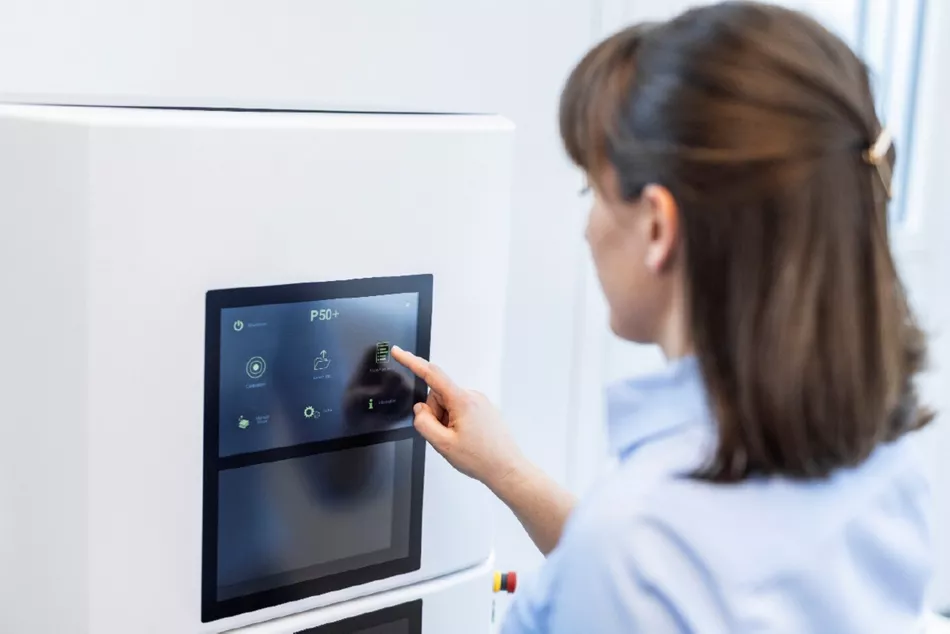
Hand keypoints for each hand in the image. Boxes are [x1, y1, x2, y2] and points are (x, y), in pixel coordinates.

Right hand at [391, 346, 523, 489]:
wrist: (507, 468)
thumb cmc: (481, 459)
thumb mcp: (443, 444)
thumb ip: (424, 423)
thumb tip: (420, 410)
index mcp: (462, 400)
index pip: (431, 374)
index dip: (411, 362)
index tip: (398, 352)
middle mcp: (473, 396)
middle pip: (438, 395)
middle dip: (435, 414)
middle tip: (446, 436)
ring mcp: (480, 402)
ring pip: (448, 404)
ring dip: (446, 420)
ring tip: (459, 439)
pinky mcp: (484, 409)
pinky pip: (460, 409)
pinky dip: (456, 421)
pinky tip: (467, 438)